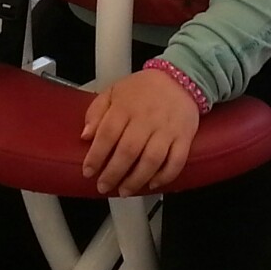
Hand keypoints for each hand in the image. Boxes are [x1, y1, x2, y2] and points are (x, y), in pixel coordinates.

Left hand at [81, 68, 200, 195]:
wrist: (180, 78)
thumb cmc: (143, 88)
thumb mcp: (114, 91)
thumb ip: (96, 112)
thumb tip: (86, 136)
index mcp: (125, 106)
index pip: (107, 134)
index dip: (96, 156)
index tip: (88, 171)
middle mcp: (146, 118)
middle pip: (128, 151)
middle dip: (113, 173)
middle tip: (103, 186)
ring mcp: (167, 129)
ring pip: (152, 160)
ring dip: (136, 179)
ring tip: (124, 191)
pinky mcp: (184, 137)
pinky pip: (176, 161)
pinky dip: (165, 176)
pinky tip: (152, 184)